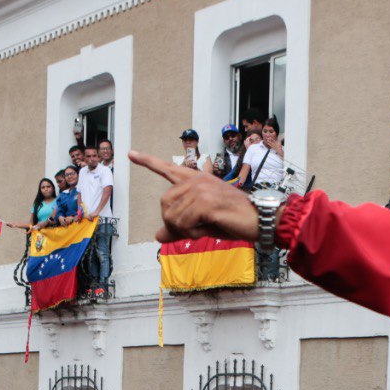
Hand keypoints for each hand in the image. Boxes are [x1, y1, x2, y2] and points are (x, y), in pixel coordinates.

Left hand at [128, 151, 259, 243]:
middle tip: (194, 229)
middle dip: (174, 224)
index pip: (168, 168)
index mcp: (197, 180)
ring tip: (206, 226)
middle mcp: (197, 180)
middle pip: (164, 204)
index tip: (130, 153)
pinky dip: (194, 233)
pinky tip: (209, 228)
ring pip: (172, 217)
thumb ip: (179, 227)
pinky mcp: (206, 202)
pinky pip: (184, 223)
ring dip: (186, 230)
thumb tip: (158, 235)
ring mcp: (201, 189)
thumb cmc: (234, 220)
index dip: (148, 162)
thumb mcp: (202, 224)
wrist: (259, 220)